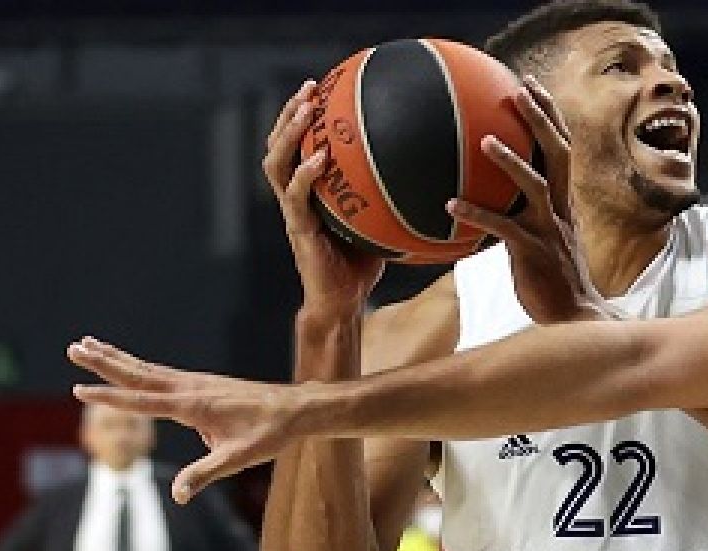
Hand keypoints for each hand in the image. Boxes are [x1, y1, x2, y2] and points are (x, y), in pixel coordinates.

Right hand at [70, 337, 305, 501]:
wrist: (296, 409)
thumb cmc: (269, 435)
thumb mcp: (237, 459)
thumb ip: (205, 474)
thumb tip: (178, 495)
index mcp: (192, 406)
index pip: (141, 401)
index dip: (109, 397)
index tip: (79, 389)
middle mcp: (190, 388)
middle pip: (137, 374)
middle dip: (103, 363)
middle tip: (72, 348)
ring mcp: (195, 382)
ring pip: (147, 369)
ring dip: (116, 357)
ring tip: (87, 344)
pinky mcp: (202, 383)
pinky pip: (162, 374)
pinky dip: (139, 367)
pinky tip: (129, 365)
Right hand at [264, 80, 383, 321]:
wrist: (341, 304)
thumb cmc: (361, 267)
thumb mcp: (378, 225)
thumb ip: (388, 200)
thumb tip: (430, 179)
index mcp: (309, 193)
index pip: (297, 146)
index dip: (302, 117)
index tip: (320, 88)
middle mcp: (295, 198)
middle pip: (279, 145)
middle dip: (290, 113)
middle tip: (309, 88)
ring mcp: (293, 213)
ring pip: (277, 164)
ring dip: (289, 134)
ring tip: (306, 110)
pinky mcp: (300, 231)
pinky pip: (298, 197)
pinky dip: (306, 175)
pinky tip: (319, 159)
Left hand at [447, 77, 607, 324]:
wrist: (574, 318)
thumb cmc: (553, 279)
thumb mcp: (545, 237)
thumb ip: (525, 212)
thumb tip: (493, 195)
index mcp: (565, 203)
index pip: (564, 148)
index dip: (551, 115)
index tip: (532, 85)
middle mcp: (561, 210)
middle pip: (558, 154)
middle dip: (541, 119)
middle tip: (519, 90)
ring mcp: (549, 230)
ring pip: (536, 186)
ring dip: (510, 161)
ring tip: (485, 140)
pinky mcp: (533, 253)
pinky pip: (502, 229)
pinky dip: (476, 215)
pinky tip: (449, 205)